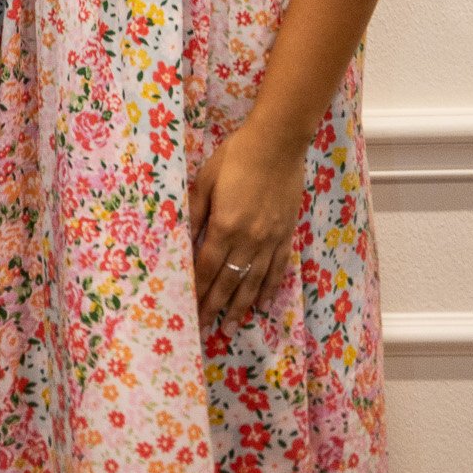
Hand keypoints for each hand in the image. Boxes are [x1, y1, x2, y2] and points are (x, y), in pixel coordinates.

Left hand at [188, 123, 306, 329]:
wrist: (277, 144)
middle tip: (206, 329)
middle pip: (229, 281)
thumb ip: (196, 211)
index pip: (208, 268)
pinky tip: (261, 302)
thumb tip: (185, 238)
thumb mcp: (206, 180)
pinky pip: (277, 269)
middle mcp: (248, 240)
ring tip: (233, 326)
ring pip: (254, 281)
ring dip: (242, 306)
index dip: (199, 291)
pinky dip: (269, 288)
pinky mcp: (286, 235)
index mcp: (225, 226)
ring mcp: (270, 240)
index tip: (191, 310)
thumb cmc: (236, 156)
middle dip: (216, 306)